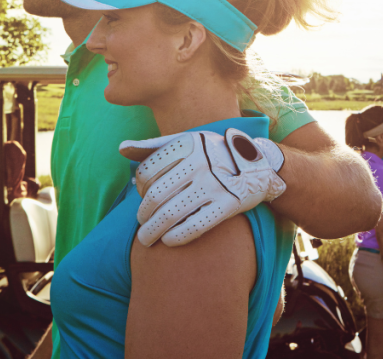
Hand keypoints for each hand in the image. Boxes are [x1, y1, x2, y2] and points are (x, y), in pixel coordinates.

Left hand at [119, 129, 285, 246]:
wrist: (260, 165)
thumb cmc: (214, 154)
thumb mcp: (189, 141)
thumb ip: (155, 145)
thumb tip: (122, 148)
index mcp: (188, 144)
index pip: (147, 171)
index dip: (139, 189)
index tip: (142, 198)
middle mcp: (201, 162)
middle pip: (156, 195)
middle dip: (143, 215)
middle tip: (141, 226)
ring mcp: (216, 184)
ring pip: (172, 213)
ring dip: (153, 231)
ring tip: (146, 239)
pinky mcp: (229, 204)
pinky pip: (196, 225)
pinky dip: (177, 236)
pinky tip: (168, 241)